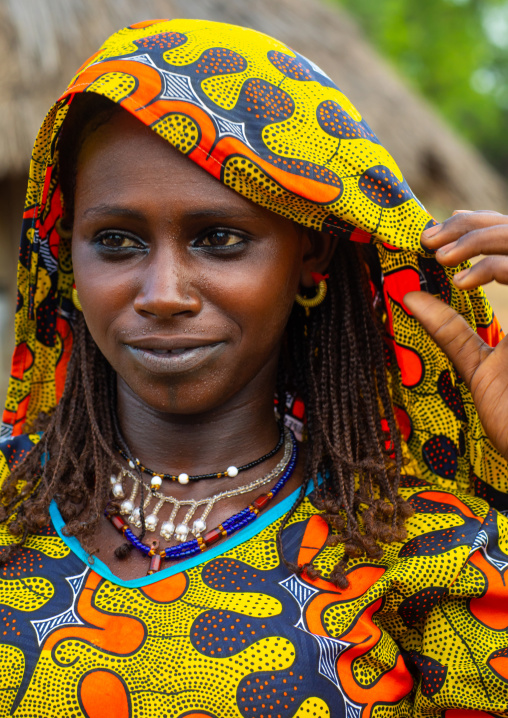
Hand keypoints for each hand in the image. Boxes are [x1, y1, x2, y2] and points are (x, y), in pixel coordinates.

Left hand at [404, 210, 507, 459]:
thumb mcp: (476, 363)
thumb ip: (449, 329)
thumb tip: (408, 296)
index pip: (507, 241)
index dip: (472, 228)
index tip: (430, 239)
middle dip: (469, 225)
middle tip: (428, 239)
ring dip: (477, 238)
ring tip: (438, 254)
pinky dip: (491, 267)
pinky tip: (460, 282)